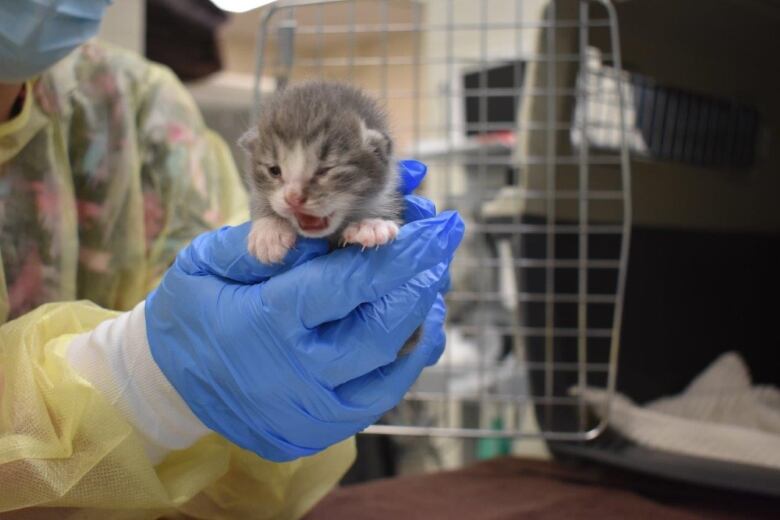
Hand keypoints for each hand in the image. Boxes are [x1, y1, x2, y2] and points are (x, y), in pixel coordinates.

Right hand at [145, 161, 463, 460]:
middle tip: (442, 245)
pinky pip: (382, 394)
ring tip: (432, 280)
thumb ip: (262, 240)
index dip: (402, 251)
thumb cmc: (191, 312)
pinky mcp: (321, 431)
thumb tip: (319, 222)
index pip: (351, 283)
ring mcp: (313, 411)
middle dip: (423, 278)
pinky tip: (414, 324)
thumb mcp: (206, 263)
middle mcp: (299, 374)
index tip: (438, 227)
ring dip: (422, 317)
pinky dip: (406, 358)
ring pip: (394, 365)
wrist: (169, 386)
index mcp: (269, 323)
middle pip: (385, 325)